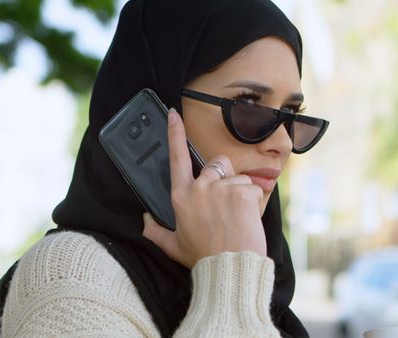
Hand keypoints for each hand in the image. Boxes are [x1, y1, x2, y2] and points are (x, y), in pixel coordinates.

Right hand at [143, 108, 266, 267]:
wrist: (229, 268)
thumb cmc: (203, 257)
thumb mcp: (173, 246)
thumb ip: (155, 231)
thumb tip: (144, 220)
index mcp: (181, 196)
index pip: (176, 158)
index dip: (175, 133)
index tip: (174, 114)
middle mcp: (199, 187)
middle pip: (216, 164)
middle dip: (223, 177)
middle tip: (225, 204)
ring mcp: (221, 188)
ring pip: (237, 178)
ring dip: (239, 193)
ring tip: (235, 218)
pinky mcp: (242, 192)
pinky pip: (252, 188)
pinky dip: (253, 202)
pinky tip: (246, 219)